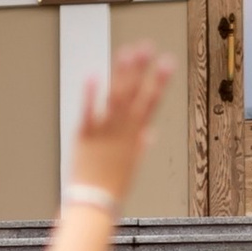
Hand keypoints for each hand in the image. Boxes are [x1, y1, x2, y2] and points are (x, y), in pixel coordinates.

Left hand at [68, 43, 171, 204]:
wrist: (93, 203)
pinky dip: (91, 95)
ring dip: (121, 75)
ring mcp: (103, 132)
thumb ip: (140, 146)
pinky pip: (88, 112)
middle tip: (148, 47)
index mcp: (135, 136)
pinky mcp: (84, 136)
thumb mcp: (131, 166)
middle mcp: (122, 131)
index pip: (151, 102)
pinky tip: (93, 75)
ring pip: (115, 98)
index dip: (160, 81)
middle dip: (142, 69)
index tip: (168, 62)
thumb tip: (150, 134)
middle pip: (134, 94)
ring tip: (127, 52)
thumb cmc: (112, 187)